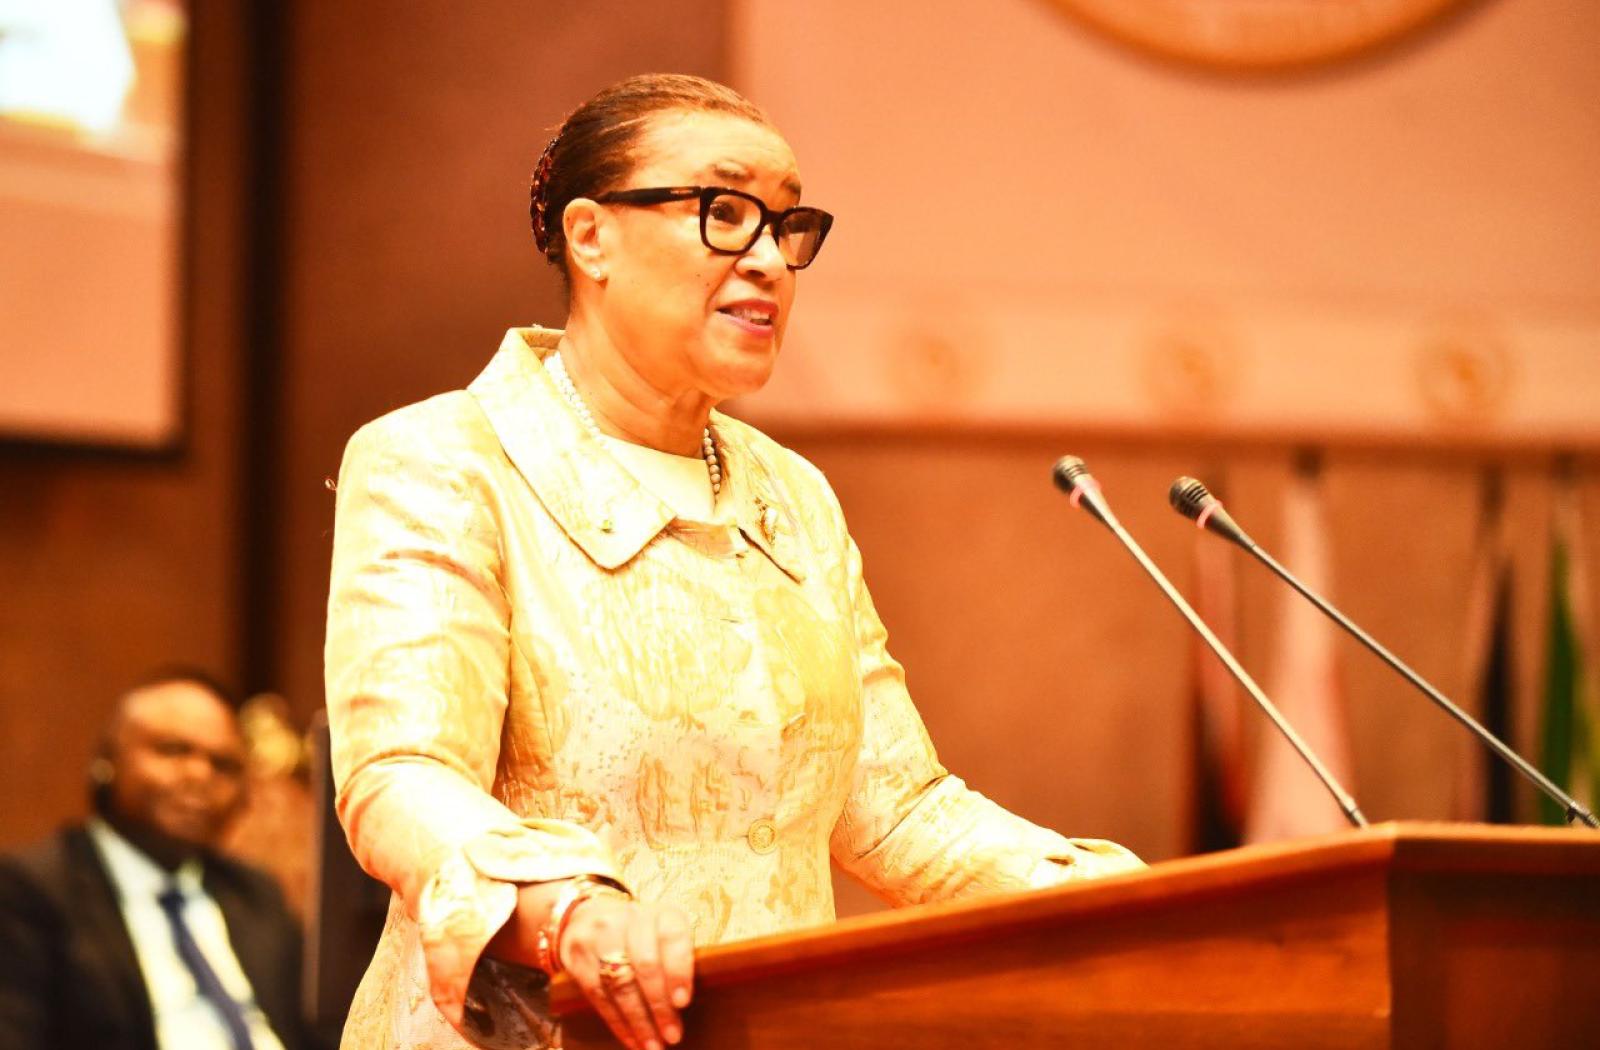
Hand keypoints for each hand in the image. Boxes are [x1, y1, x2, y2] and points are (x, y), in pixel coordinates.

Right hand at [558, 895, 694, 1049]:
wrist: (586, 918)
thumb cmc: (640, 935)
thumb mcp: (663, 934)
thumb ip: (677, 960)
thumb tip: (685, 1006)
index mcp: (660, 913)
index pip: (672, 937)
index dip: (679, 970)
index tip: (683, 1002)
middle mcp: (629, 919)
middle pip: (645, 964)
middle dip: (659, 1006)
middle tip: (672, 1034)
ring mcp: (600, 937)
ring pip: (621, 984)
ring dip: (639, 1021)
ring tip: (653, 1045)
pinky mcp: (578, 959)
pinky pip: (599, 996)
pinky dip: (618, 1023)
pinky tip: (632, 1040)